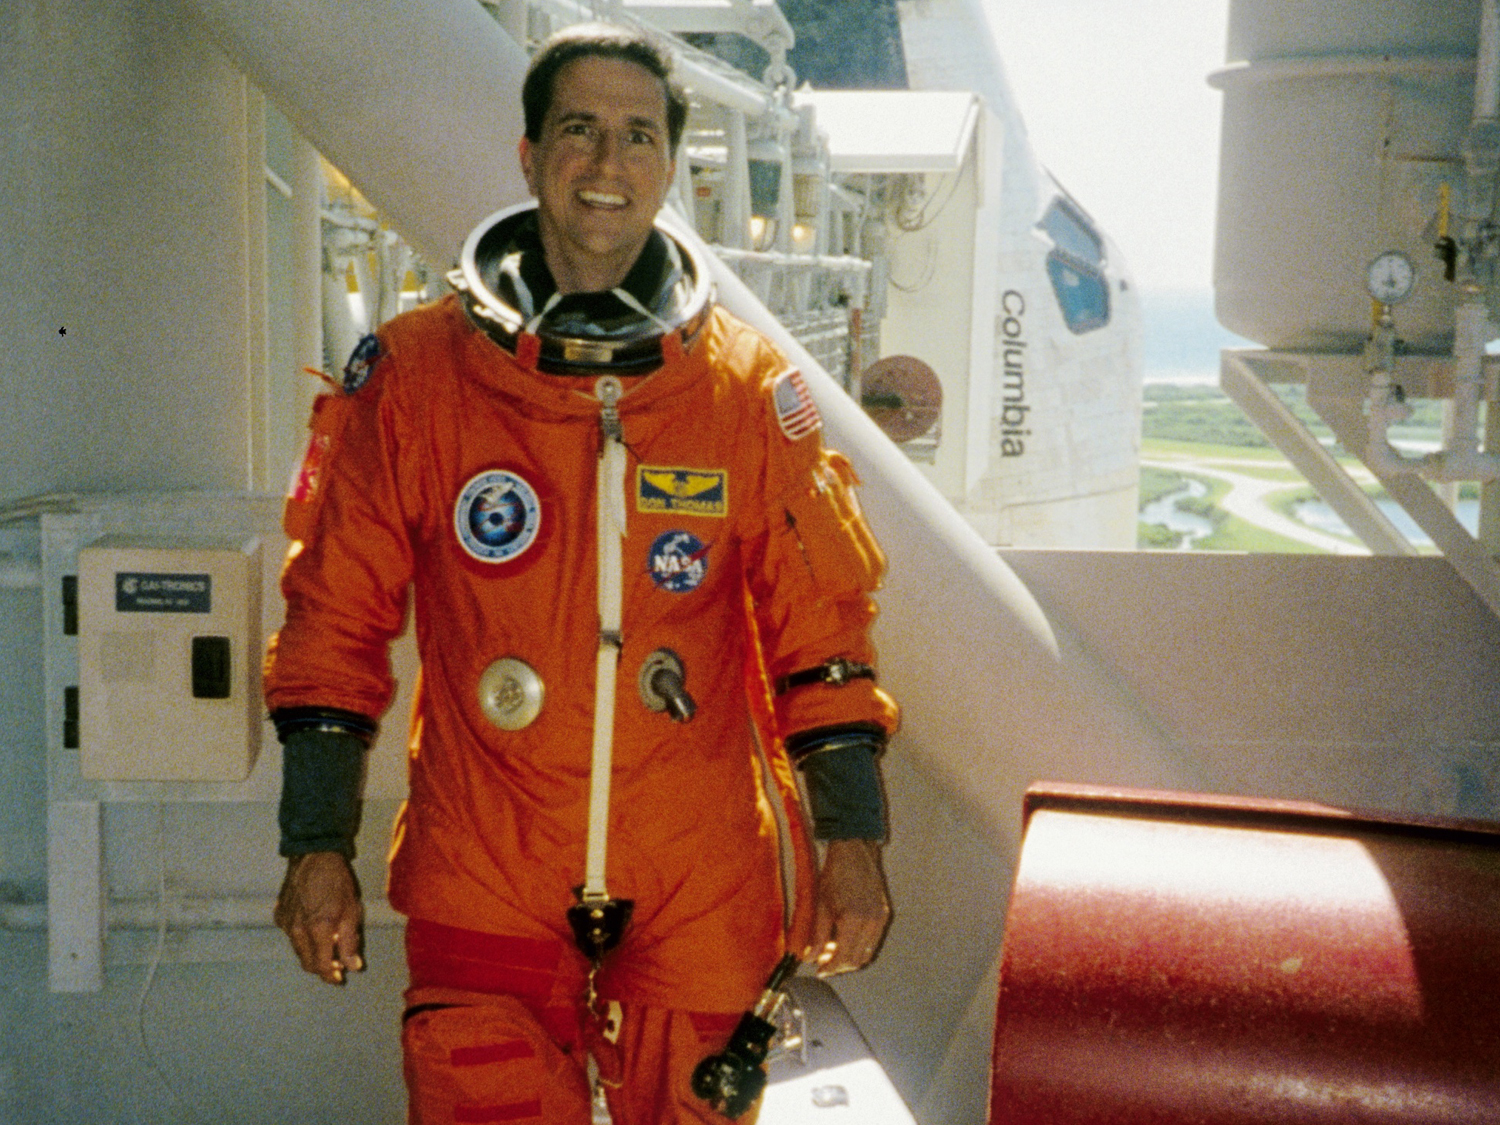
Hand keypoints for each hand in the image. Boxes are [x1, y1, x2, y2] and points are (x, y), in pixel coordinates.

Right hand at [274, 851, 364, 984]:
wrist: (313, 856)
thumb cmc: (337, 882)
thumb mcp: (352, 910)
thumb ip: (350, 941)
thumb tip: (353, 967)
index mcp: (318, 930)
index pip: (321, 966)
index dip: (331, 976)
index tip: (340, 978)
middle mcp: (297, 931)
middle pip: (307, 963)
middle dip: (321, 969)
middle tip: (337, 964)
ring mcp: (285, 923)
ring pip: (298, 951)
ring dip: (312, 954)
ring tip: (328, 947)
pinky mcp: (279, 915)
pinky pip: (291, 935)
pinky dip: (302, 938)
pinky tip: (313, 928)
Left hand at [803, 838, 890, 976]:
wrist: (854, 853)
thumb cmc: (836, 874)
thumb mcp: (820, 906)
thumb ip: (816, 935)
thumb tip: (809, 957)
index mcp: (853, 920)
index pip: (843, 958)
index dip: (830, 968)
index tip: (819, 970)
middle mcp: (871, 922)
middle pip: (857, 960)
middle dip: (839, 965)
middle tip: (823, 962)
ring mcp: (880, 919)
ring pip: (867, 953)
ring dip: (850, 957)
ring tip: (832, 950)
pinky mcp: (884, 914)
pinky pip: (872, 941)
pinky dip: (859, 946)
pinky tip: (845, 939)